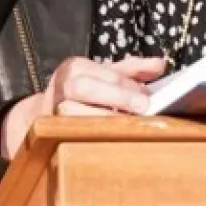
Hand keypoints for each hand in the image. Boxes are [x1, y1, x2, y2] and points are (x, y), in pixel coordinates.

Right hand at [0, 56, 167, 156]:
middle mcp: (62, 86)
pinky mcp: (50, 133)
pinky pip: (69, 136)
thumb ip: (133, 70)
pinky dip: (91, 139)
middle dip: (115, 98)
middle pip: (84, 88)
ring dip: (102, 121)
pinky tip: (111, 141)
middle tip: (142, 108)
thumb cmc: (83, 94)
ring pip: (73, 114)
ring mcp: (54, 110)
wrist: (45, 113)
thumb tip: (160, 65)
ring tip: (127, 126)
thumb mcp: (106, 76)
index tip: (146, 96)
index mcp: (75, 67)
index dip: (125, 85)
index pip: (102, 72)